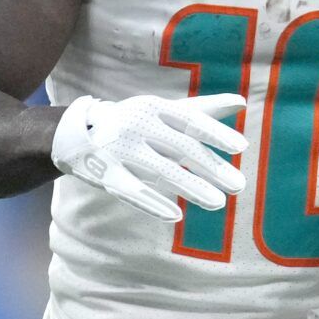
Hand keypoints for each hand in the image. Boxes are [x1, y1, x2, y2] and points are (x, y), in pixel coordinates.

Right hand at [52, 93, 246, 221]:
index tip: (241, 147)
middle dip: (211, 167)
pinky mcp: (104, 172)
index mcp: (153, 107)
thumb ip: (202, 110)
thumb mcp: (163, 111)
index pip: (189, 120)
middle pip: (180, 147)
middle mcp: (136, 124)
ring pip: (160, 171)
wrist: (76, 132)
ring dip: (191, 187)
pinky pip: (132, 190)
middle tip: (239, 185)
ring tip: (219, 202)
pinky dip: (153, 203)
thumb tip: (242, 102)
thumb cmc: (134, 122)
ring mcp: (120, 149)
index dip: (215, 133)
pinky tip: (176, 216)